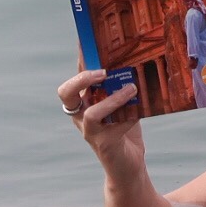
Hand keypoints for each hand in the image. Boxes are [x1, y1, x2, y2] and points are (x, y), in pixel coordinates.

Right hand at [56, 68, 161, 206]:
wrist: (129, 167)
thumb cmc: (125, 132)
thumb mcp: (123, 105)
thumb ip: (121, 88)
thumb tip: (131, 62)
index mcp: (83, 104)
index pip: (76, 76)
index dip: (79, 59)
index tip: (85, 38)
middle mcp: (80, 116)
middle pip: (66, 94)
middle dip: (82, 79)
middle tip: (103, 72)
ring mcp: (90, 132)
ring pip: (91, 113)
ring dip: (112, 99)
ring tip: (131, 89)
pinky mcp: (104, 145)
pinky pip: (113, 127)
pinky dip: (128, 115)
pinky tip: (139, 109)